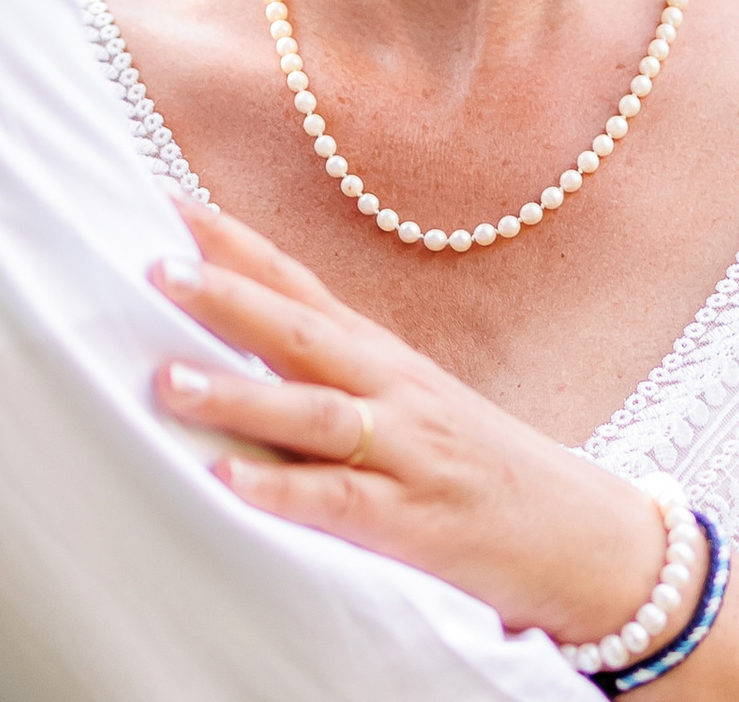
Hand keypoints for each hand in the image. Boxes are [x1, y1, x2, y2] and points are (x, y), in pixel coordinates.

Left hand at [151, 200, 668, 648]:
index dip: (239, 245)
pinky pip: (339, 501)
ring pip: (312, 411)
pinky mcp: (413, 521)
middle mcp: (392, 389)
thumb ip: (334, 379)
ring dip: (239, 392)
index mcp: (383, 358)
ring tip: (167, 381)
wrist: (582, 533)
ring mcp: (405, 450)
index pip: (301, 286)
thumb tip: (242, 351)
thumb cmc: (478, 467)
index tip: (172, 204)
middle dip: (228, 296)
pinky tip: (229, 482)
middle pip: (300, 331)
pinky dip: (283, 489)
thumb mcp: (409, 404)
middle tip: (156, 268)